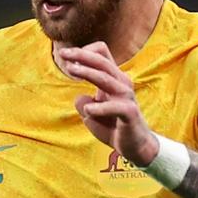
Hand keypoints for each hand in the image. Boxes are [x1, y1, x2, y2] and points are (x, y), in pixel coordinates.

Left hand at [59, 42, 158, 166]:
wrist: (134, 146)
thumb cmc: (113, 126)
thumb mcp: (92, 114)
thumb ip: (84, 103)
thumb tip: (79, 98)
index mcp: (113, 78)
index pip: (102, 53)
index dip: (84, 52)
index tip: (68, 58)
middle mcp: (121, 83)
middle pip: (102, 61)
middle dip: (81, 55)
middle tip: (63, 54)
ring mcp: (126, 97)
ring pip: (106, 78)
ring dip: (87, 72)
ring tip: (70, 70)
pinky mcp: (130, 112)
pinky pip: (115, 106)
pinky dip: (99, 107)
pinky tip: (88, 111)